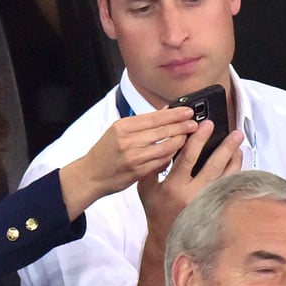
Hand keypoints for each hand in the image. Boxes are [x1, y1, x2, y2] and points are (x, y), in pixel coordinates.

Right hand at [59, 106, 198, 218]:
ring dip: (180, 141)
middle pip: (162, 130)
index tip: (188, 111)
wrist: (91, 175)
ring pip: (165, 146)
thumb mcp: (118, 131)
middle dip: (181, 126)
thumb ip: (142, 122)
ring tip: (190, 137)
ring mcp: (134, 157)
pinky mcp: (138, 171)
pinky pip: (161, 162)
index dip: (174, 114)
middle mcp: (128, 140)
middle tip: (195, 123)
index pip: (154, 117)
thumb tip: (165, 110)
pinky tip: (179, 152)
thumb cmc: (105, 152)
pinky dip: (171, 156)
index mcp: (123, 127)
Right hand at [137, 121, 242, 245]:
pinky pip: (229, 189)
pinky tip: (238, 164)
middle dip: (226, 146)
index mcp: (173, 186)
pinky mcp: (215, 209)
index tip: (206, 124)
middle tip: (235, 133)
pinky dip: (235, 174)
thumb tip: (165, 142)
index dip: (199, 138)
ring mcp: (206, 203)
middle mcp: (192, 195)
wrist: (166, 238)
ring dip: (235, 159)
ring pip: (227, 177)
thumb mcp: (146, 188)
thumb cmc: (156, 210)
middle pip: (214, 165)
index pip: (188, 156)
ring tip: (239, 145)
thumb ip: (152, 166)